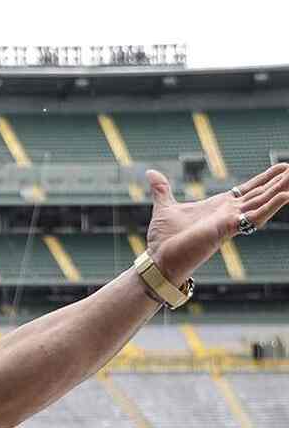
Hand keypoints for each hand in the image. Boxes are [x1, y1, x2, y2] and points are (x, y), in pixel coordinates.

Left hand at [145, 163, 288, 284]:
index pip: (249, 190)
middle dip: (279, 182)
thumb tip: (151, 173)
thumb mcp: (164, 208)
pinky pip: (252, 217)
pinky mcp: (225, 229)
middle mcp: (228, 214)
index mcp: (219, 207)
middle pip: (261, 194)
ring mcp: (229, 222)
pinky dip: (269, 207)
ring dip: (280, 190)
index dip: (266, 179)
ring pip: (261, 203)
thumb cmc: (164, 241)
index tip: (282, 167)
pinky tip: (284, 196)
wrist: (158, 260)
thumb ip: (162, 190)